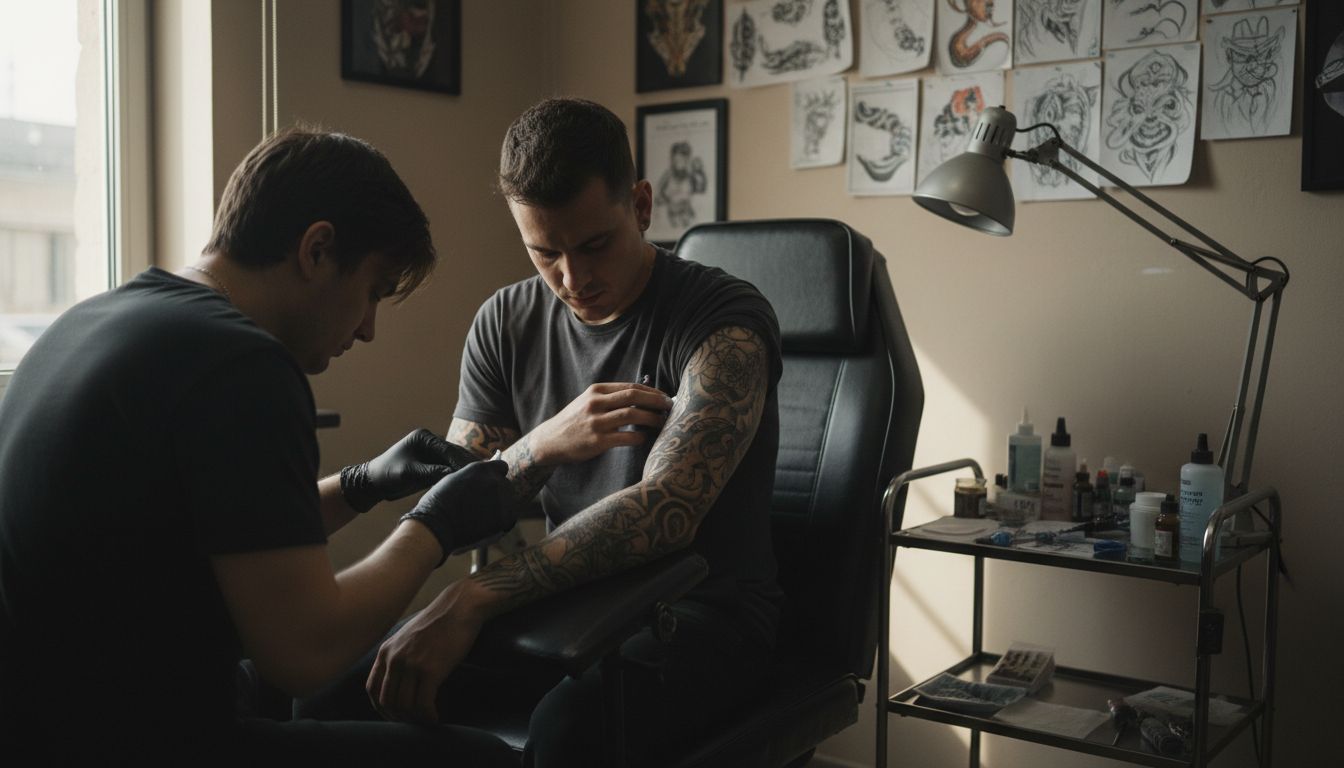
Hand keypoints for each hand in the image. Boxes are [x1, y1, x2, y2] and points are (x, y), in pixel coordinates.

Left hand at [340, 428, 480, 512]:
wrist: (374, 482)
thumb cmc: (388, 473)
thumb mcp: (410, 472)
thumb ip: (431, 471)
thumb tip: (453, 473)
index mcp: (424, 438)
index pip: (448, 449)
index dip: (461, 461)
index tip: (474, 470)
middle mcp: (430, 443)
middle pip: (454, 453)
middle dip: (467, 464)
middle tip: (485, 475)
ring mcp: (432, 454)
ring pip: (454, 461)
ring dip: (465, 470)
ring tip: (482, 479)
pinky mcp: (432, 465)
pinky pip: (449, 469)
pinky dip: (458, 475)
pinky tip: (470, 483)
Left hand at [367, 580, 487, 723]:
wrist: (460, 607)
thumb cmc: (439, 621)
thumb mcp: (408, 636)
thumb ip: (398, 655)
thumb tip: (399, 680)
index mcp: (386, 651)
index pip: (372, 689)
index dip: (381, 708)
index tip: (395, 715)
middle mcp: (395, 658)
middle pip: (387, 701)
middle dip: (399, 717)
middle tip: (414, 722)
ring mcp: (412, 664)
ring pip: (405, 706)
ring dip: (415, 719)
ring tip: (426, 720)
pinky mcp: (431, 670)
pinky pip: (423, 704)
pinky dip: (428, 716)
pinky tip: (436, 718)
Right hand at [400, 460, 514, 562]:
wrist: (437, 526)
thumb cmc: (438, 505)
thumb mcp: (454, 481)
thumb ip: (473, 478)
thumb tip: (484, 479)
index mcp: (481, 469)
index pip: (501, 467)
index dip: (496, 476)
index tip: (492, 484)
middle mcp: (495, 481)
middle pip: (505, 485)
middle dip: (497, 493)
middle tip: (482, 507)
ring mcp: (502, 499)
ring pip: (508, 502)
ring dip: (499, 508)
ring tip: (480, 519)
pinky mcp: (505, 518)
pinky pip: (508, 519)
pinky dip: (500, 523)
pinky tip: (486, 527)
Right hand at [527, 382, 672, 465]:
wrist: (551, 441)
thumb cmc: (575, 421)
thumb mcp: (588, 402)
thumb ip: (610, 397)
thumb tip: (642, 397)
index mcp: (596, 391)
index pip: (630, 386)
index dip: (651, 391)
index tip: (664, 396)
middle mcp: (595, 403)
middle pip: (633, 396)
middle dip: (655, 400)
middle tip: (670, 406)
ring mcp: (596, 422)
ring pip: (632, 415)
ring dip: (652, 418)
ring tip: (662, 422)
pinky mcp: (597, 441)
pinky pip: (625, 438)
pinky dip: (639, 437)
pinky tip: (644, 438)